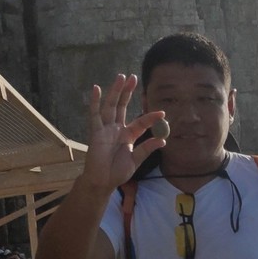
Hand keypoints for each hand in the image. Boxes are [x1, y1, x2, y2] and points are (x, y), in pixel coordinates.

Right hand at [79, 74, 167, 195]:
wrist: (103, 181)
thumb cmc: (118, 172)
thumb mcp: (136, 161)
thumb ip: (147, 149)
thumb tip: (163, 140)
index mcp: (128, 136)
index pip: (141, 122)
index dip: (151, 117)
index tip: (163, 113)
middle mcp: (117, 129)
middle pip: (123, 106)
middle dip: (128, 92)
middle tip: (133, 77)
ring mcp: (106, 129)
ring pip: (111, 106)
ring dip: (116, 91)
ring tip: (121, 77)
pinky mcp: (96, 132)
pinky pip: (94, 115)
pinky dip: (94, 102)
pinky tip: (96, 88)